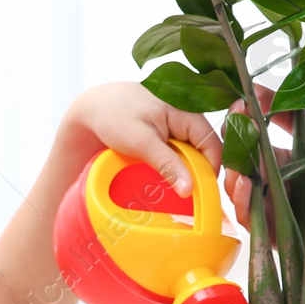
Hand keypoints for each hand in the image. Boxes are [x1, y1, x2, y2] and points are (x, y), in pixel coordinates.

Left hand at [64, 82, 222, 196]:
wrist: (91, 108)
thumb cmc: (113, 116)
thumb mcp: (141, 142)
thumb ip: (167, 164)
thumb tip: (190, 190)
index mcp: (187, 111)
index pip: (213, 145)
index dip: (210, 170)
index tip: (200, 193)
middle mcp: (187, 116)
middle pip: (205, 150)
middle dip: (197, 172)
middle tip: (185, 195)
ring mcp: (178, 124)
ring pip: (192, 153)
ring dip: (185, 170)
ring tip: (174, 188)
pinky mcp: (168, 132)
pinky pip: (180, 151)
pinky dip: (174, 165)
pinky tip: (166, 177)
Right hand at [220, 82, 304, 276]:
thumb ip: (290, 114)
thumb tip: (258, 88)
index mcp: (274, 161)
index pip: (245, 139)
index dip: (238, 121)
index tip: (239, 101)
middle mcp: (265, 184)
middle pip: (234, 163)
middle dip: (230, 142)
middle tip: (233, 121)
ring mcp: (266, 207)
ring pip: (235, 190)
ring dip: (232, 171)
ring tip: (236, 153)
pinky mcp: (270, 231)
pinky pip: (248, 217)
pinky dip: (243, 200)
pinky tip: (247, 182)